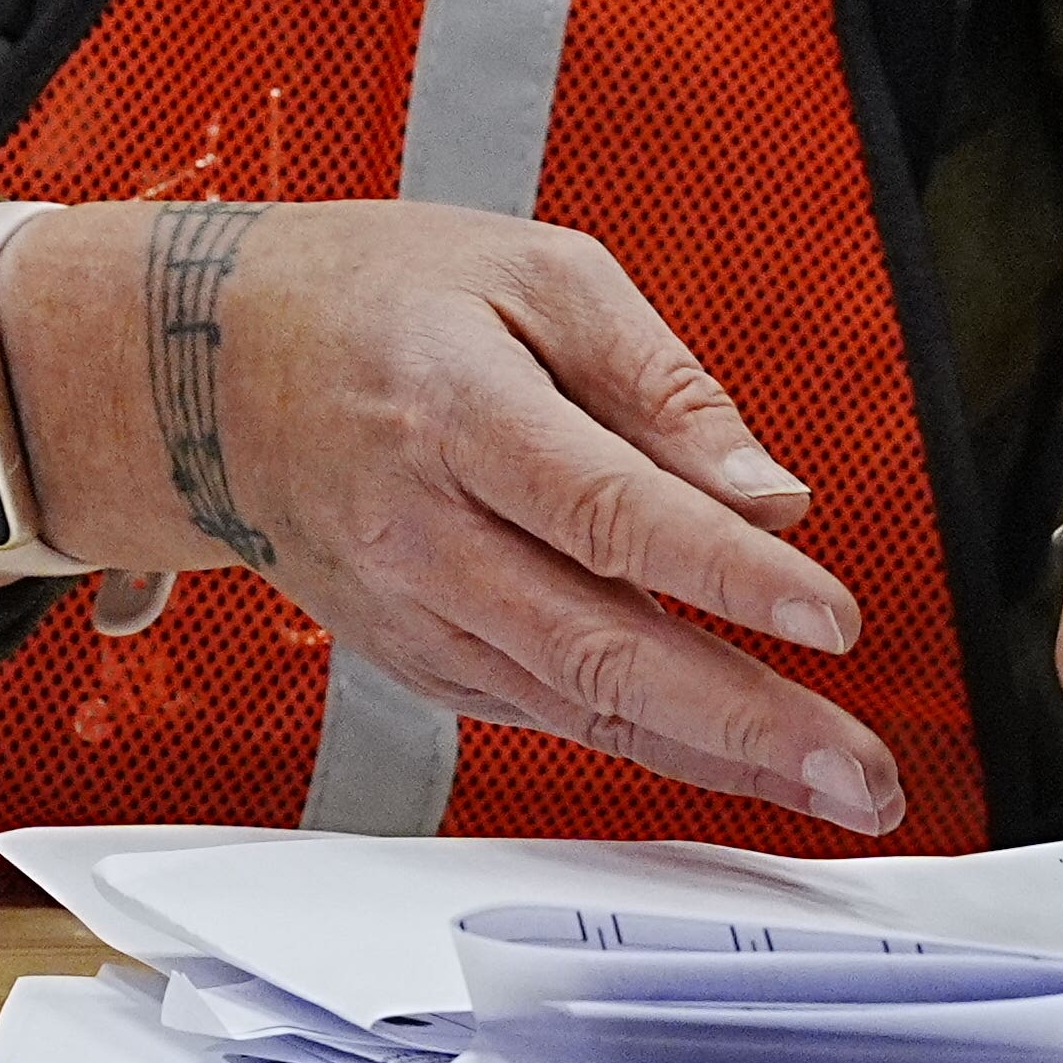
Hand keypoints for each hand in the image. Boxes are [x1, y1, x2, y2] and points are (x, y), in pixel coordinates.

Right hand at [0, 199, 905, 834]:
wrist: (205, 372)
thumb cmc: (376, 300)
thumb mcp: (533, 274)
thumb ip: (661, 383)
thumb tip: (765, 495)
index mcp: (458, 412)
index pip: (610, 510)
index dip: (725, 574)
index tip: (830, 615)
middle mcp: (427, 534)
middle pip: (600, 648)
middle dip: (746, 723)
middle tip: (857, 772)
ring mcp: (415, 611)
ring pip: (580, 706)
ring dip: (718, 760)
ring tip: (832, 788)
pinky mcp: (418, 657)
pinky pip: (546, 715)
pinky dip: (647, 746)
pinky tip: (734, 765)